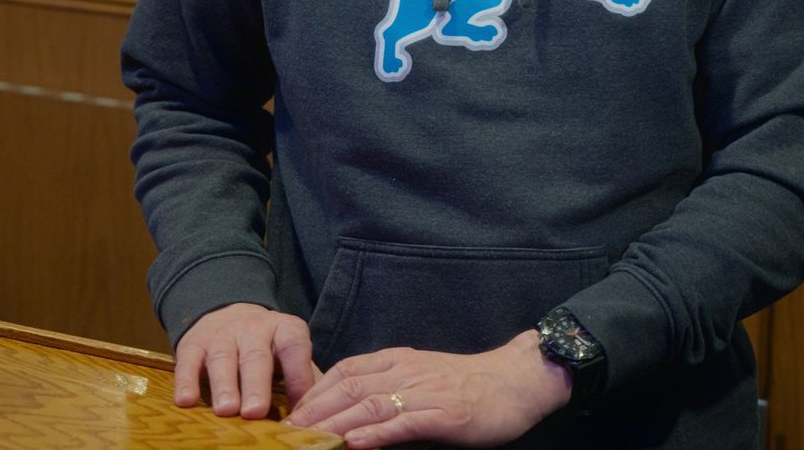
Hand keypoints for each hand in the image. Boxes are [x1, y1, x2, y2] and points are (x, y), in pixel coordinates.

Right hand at [173, 302, 319, 418]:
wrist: (227, 313)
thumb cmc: (266, 346)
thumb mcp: (289, 352)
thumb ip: (304, 377)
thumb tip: (321, 411)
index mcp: (285, 329)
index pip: (295, 350)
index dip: (298, 378)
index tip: (299, 409)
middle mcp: (254, 328)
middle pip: (256, 357)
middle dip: (256, 385)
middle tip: (255, 412)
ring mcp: (222, 334)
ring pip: (223, 358)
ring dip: (224, 385)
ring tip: (226, 410)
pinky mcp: (193, 344)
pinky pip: (188, 361)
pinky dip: (186, 381)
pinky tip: (186, 402)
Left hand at [286, 329, 570, 447]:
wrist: (517, 381)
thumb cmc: (468, 385)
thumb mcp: (423, 377)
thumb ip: (389, 388)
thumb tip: (350, 414)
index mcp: (398, 361)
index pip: (345, 371)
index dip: (314, 393)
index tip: (289, 416)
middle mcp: (407, 371)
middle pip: (349, 389)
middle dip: (314, 412)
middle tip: (286, 434)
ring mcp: (425, 392)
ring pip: (370, 405)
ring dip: (334, 425)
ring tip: (307, 440)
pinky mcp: (445, 414)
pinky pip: (403, 422)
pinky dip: (376, 433)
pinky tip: (355, 443)